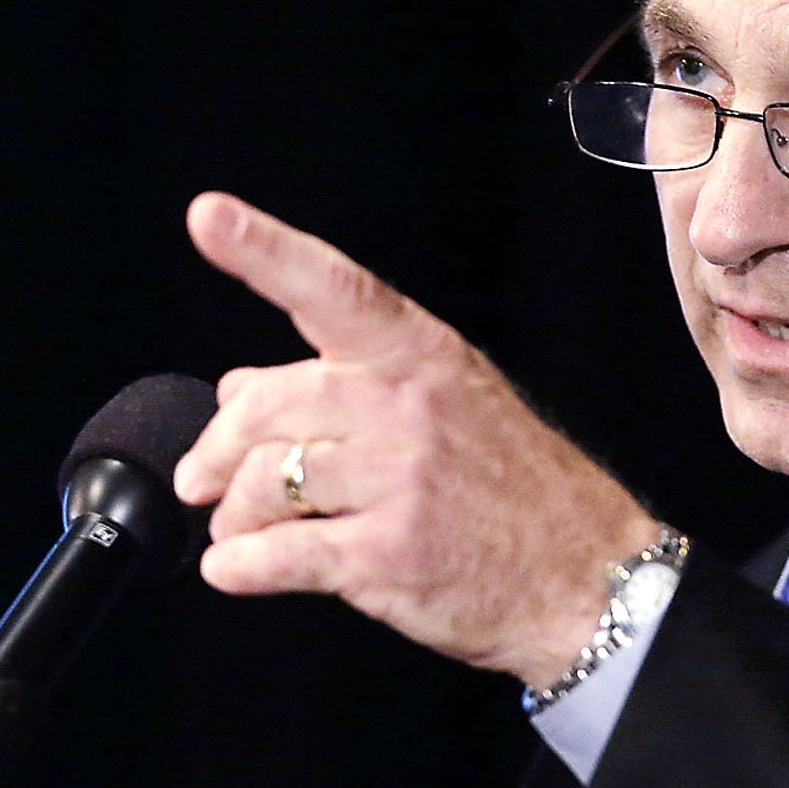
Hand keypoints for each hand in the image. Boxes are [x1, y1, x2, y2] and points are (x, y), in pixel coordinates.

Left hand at [173, 191, 658, 686]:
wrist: (587, 571)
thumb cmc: (518, 487)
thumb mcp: (453, 403)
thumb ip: (352, 384)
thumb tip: (242, 385)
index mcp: (422, 355)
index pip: (335, 288)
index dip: (265, 251)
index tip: (210, 216)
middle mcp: (406, 406)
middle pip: (269, 402)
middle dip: (217, 448)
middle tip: (200, 479)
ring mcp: (398, 479)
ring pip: (264, 481)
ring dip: (232, 517)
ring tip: (238, 534)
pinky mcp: (388, 554)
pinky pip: (277, 553)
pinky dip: (239, 565)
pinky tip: (237, 568)